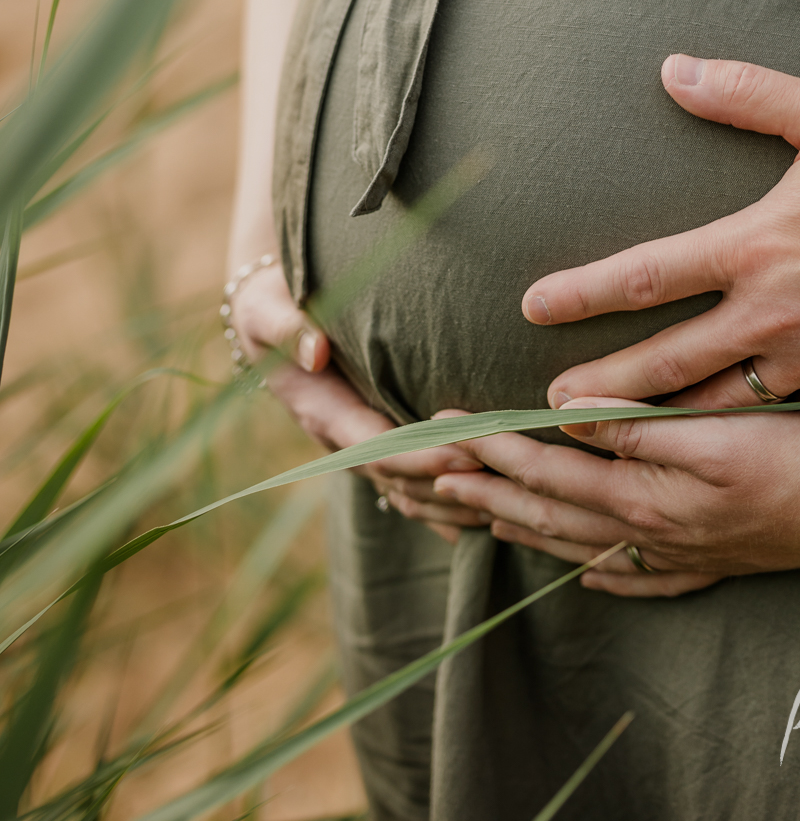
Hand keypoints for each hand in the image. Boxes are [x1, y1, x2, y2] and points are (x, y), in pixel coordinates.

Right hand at [230, 261, 488, 541]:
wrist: (265, 318)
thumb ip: (289, 328)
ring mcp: (360, 450)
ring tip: (512, 500)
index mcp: (322, 411)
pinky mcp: (377, 447)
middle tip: (507, 478)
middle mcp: (343, 442)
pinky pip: (413, 489)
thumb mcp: (266, 307)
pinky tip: (491, 516)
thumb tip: (316, 350)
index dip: (420, 455)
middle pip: (402, 480)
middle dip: (452, 483)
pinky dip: (449, 505)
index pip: (376, 447)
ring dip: (456, 503)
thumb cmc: (271, 304)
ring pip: (410, 494)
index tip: (464, 452)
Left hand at [432, 397, 799, 596]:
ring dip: (528, 528)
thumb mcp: (716, 432)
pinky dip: (605, 576)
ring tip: (483, 517)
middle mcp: (654, 533)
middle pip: (553, 515)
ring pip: (586, 546)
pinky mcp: (714, 561)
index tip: (444, 433)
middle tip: (433, 478)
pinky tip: (589, 576)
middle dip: (489, 494)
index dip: (493, 451)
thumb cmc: (799, 455)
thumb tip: (565, 412)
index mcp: (646, 495)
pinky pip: (641, 579)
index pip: (549, 473)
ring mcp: (683, 554)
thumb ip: (636, 424)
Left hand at [522, 57, 799, 408]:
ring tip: (610, 440)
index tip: (532, 305)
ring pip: (718, 406)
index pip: (649, 273)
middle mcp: (773, 316)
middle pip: (666, 363)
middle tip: (548, 408)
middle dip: (602, 390)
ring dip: (658, 425)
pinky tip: (713, 447)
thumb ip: (748, 93)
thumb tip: (674, 69)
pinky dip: (738, 434)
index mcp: (759, 248)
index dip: (584, 292)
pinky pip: (781, 418)